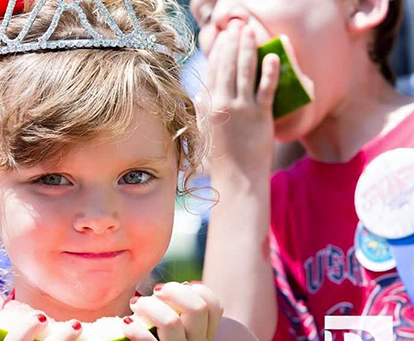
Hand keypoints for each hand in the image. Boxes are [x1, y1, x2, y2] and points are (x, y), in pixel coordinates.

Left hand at [122, 282, 222, 340]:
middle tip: (154, 293)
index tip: (176, 289)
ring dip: (149, 307)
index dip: (197, 290)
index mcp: (203, 338)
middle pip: (196, 308)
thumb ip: (183, 322)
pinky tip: (125, 325)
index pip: (213, 305)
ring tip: (135, 306)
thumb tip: (161, 290)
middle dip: (173, 292)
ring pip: (171, 323)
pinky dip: (134, 330)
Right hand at [205, 21, 279, 181]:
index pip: (213, 71)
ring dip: (248, 48)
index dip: (219, 51)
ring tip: (252, 32)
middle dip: (233, 42)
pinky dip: (269, 71)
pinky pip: (266, 88)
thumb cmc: (222, 158)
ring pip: (245, 71)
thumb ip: (205, 110)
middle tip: (239, 26)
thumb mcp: (206, 130)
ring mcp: (242, 108)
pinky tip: (273, 56)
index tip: (224, 37)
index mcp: (209, 106)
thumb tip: (202, 94)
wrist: (237, 178)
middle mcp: (223, 103)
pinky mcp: (260, 116)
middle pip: (228, 65)